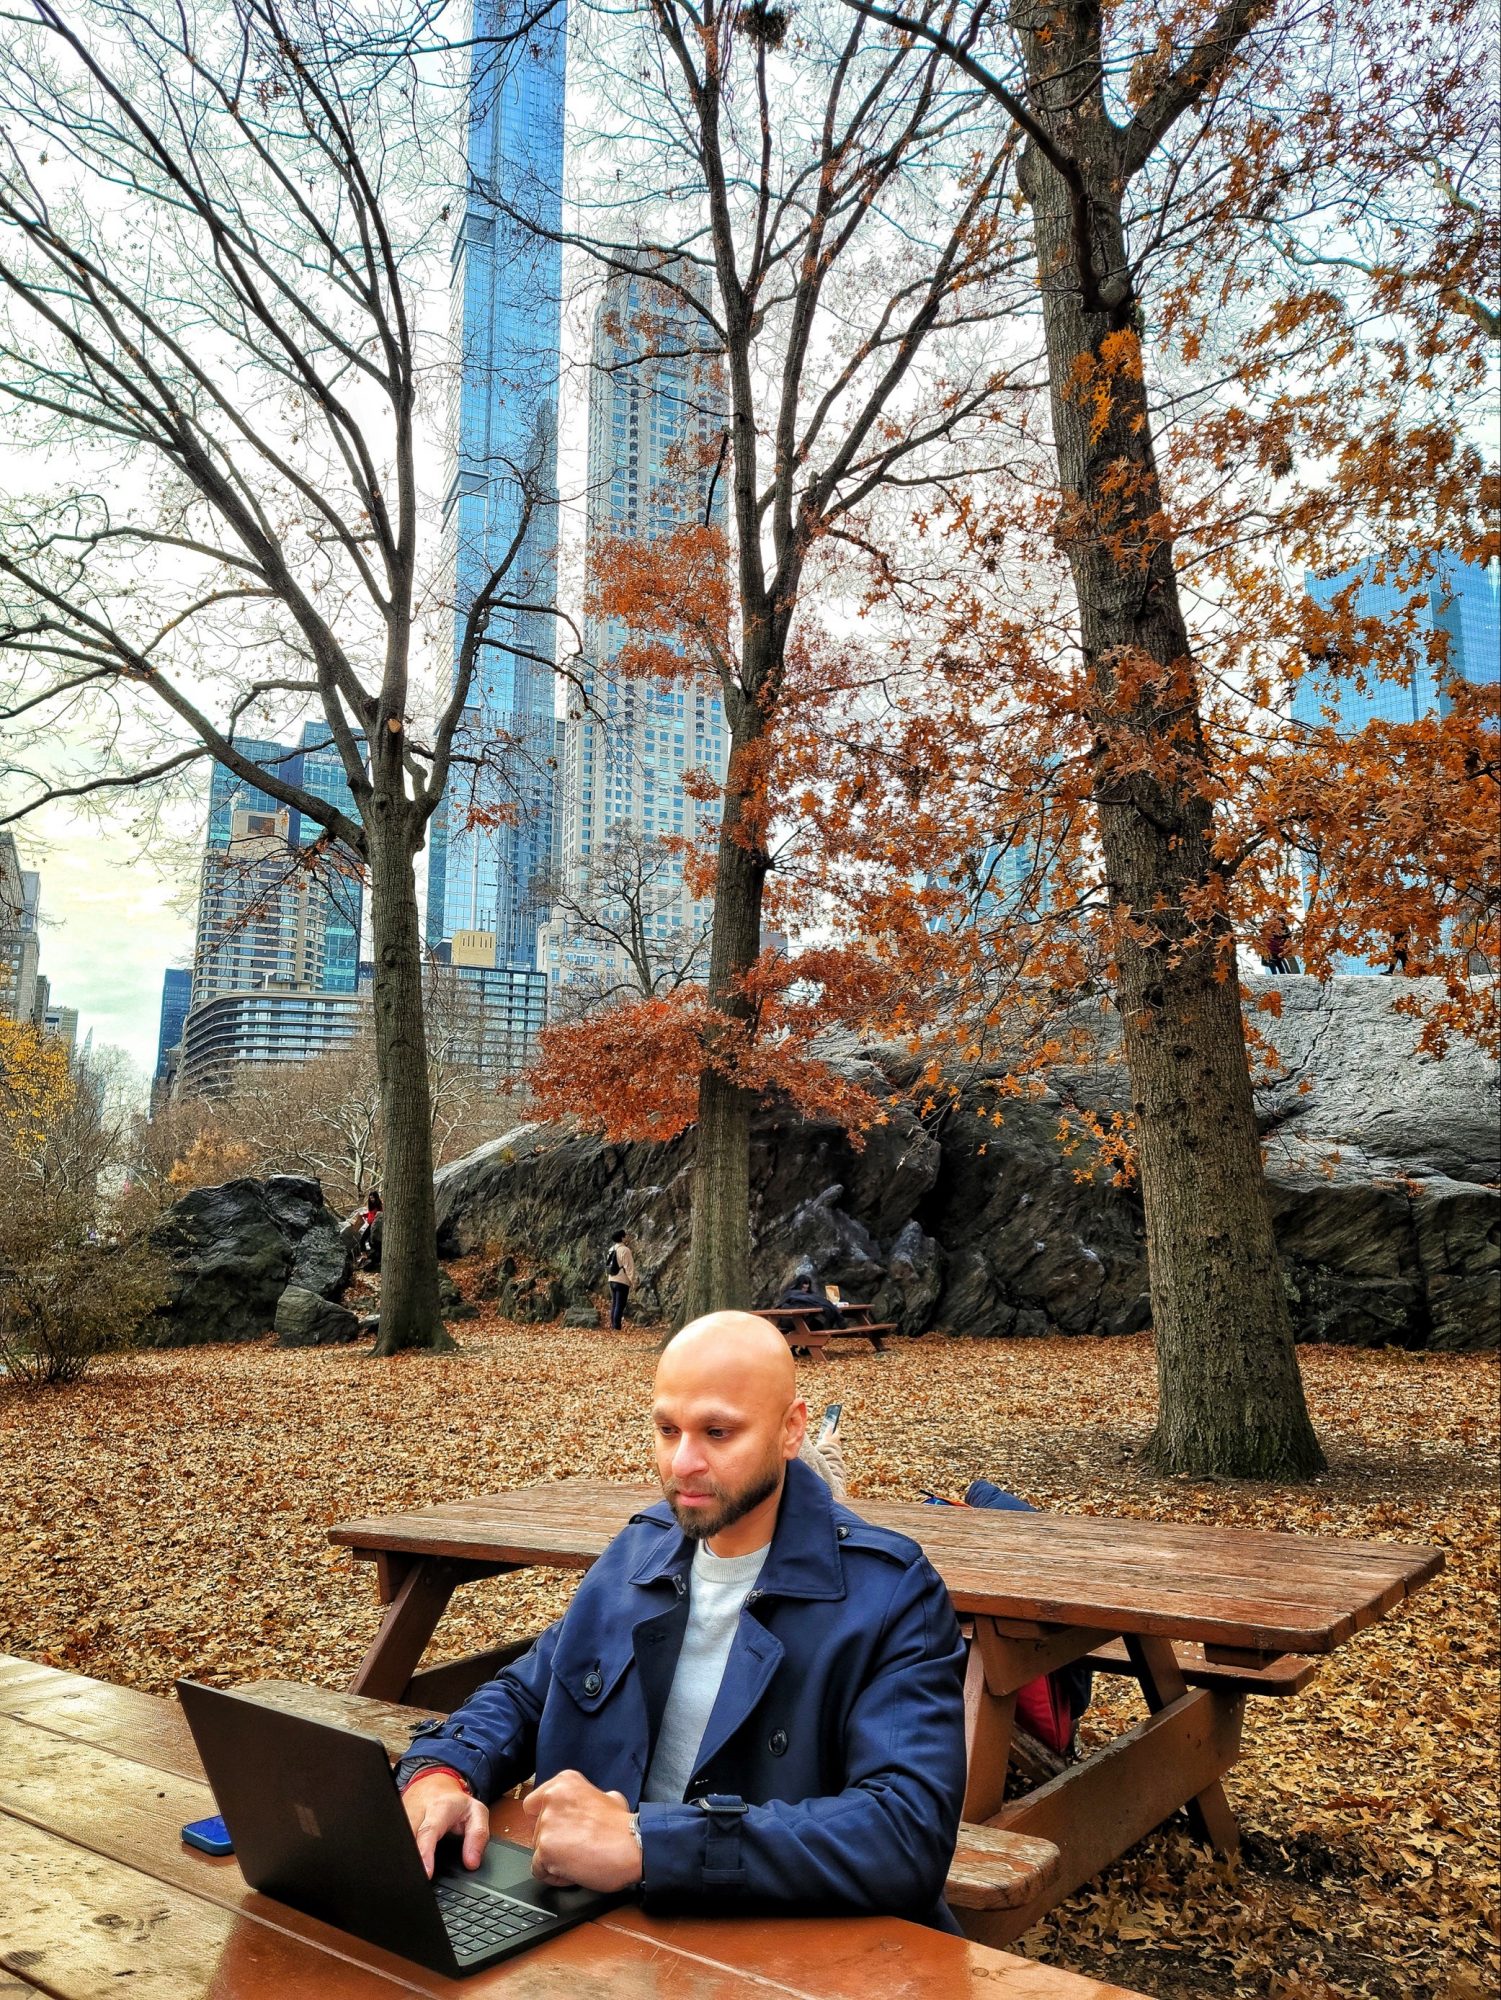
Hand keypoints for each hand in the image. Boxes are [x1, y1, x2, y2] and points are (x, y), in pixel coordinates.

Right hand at [402, 1772, 489, 1877]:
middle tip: (415, 1881)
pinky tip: (403, 1865)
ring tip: (406, 1878)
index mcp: (439, 1809)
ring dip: (402, 1858)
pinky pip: (394, 1839)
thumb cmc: (455, 1803)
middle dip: (409, 1860)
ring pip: (397, 1838)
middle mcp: (418, 1811)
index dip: (425, 1853)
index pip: (428, 1832)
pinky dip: (398, 1854)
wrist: (436, 1783)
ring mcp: (403, 1816)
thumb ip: (478, 1836)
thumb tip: (471, 1862)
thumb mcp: (477, 1813)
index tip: (426, 1873)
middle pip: (407, 1838)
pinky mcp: (395, 1822)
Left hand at [522, 1770, 641, 1892]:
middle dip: (552, 1842)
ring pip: (537, 1851)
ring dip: (554, 1860)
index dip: (545, 1821)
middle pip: (535, 1830)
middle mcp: (551, 1799)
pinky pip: (539, 1870)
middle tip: (575, 1847)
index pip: (533, 1805)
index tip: (559, 1830)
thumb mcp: (608, 1797)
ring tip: (579, 1859)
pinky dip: (554, 1876)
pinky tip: (574, 1871)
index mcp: (564, 1783)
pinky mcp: (546, 1849)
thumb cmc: (623, 1827)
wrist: (633, 1845)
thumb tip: (587, 1805)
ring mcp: (547, 1824)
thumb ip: (588, 1799)